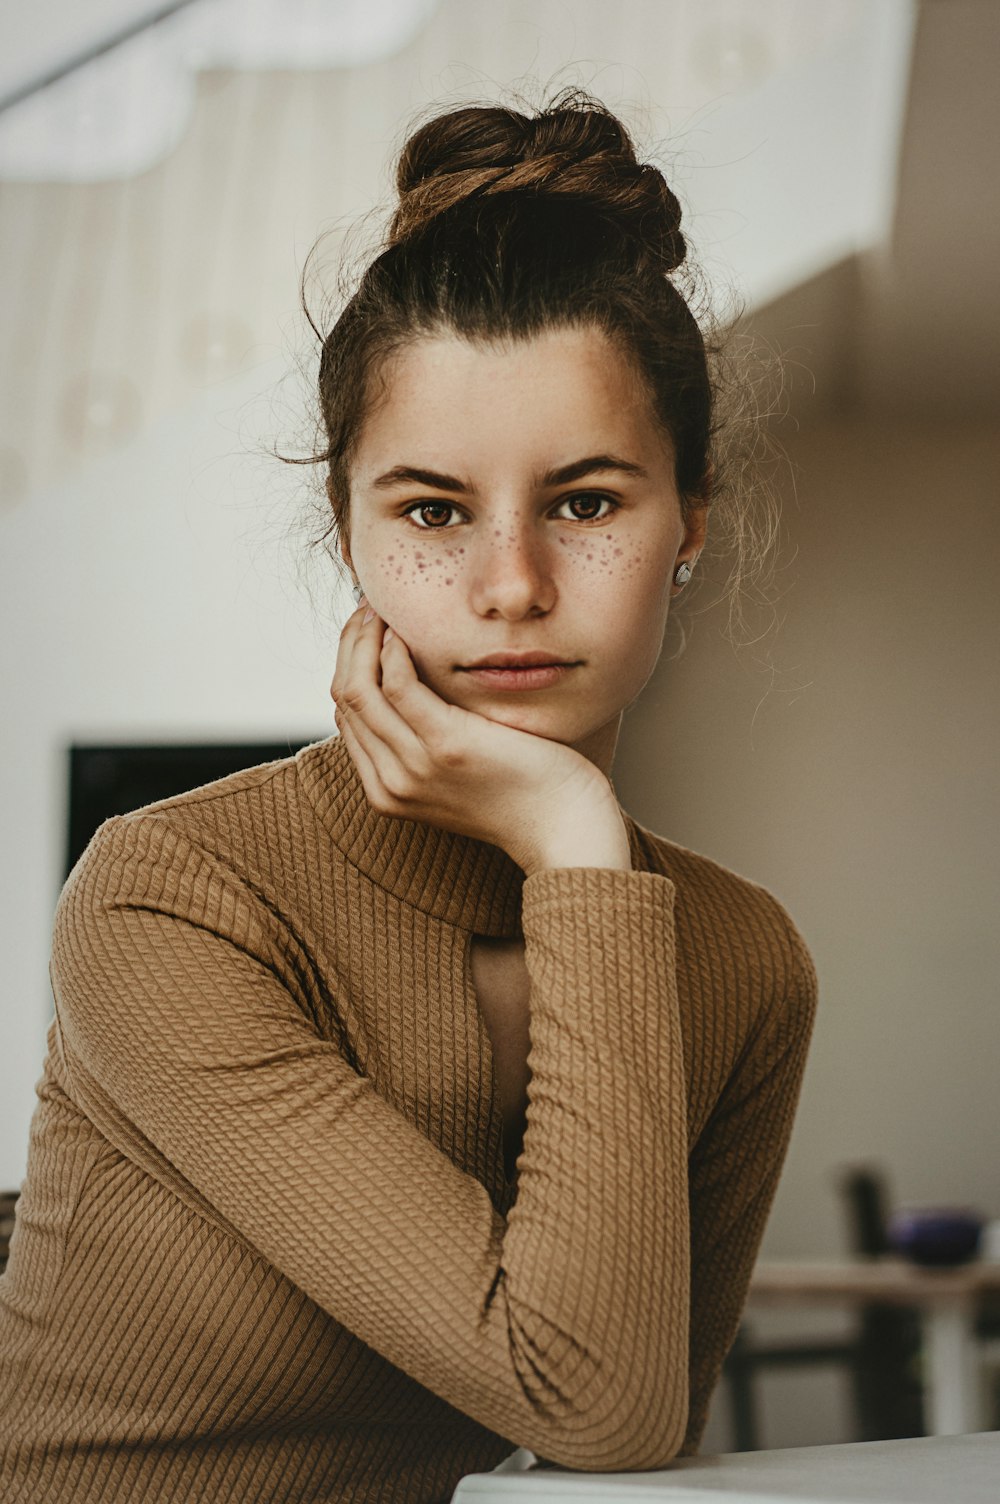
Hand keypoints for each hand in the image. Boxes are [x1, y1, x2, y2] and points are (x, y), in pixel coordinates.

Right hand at [330, 604, 630, 875]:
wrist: (564, 829)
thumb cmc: (525, 792)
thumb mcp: (461, 773)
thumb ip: (428, 742)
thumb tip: (413, 687)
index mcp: (387, 791)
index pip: (346, 715)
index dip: (350, 664)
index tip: (367, 630)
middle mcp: (392, 783)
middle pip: (345, 697)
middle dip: (350, 644)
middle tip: (368, 608)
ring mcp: (415, 766)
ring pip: (359, 687)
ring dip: (365, 638)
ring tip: (383, 610)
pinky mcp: (447, 744)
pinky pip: (399, 684)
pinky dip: (395, 649)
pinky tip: (408, 631)